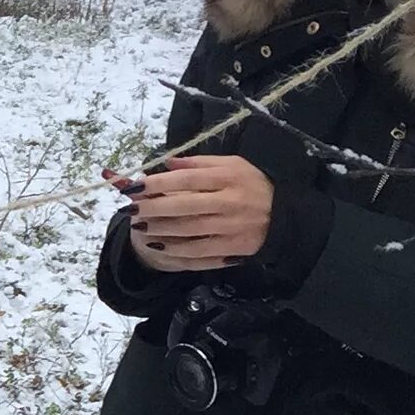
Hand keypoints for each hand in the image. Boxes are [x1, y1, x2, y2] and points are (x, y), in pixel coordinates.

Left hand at [118, 155, 273, 271]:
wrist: (284, 215)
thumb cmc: (251, 184)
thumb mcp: (231, 164)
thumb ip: (199, 162)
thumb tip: (166, 162)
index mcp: (229, 177)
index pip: (187, 179)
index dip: (158, 183)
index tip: (135, 186)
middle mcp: (230, 202)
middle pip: (184, 205)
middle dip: (153, 208)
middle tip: (130, 209)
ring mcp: (232, 227)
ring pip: (188, 230)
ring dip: (160, 229)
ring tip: (139, 225)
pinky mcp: (233, 248)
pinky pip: (199, 251)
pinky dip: (175, 249)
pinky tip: (158, 244)